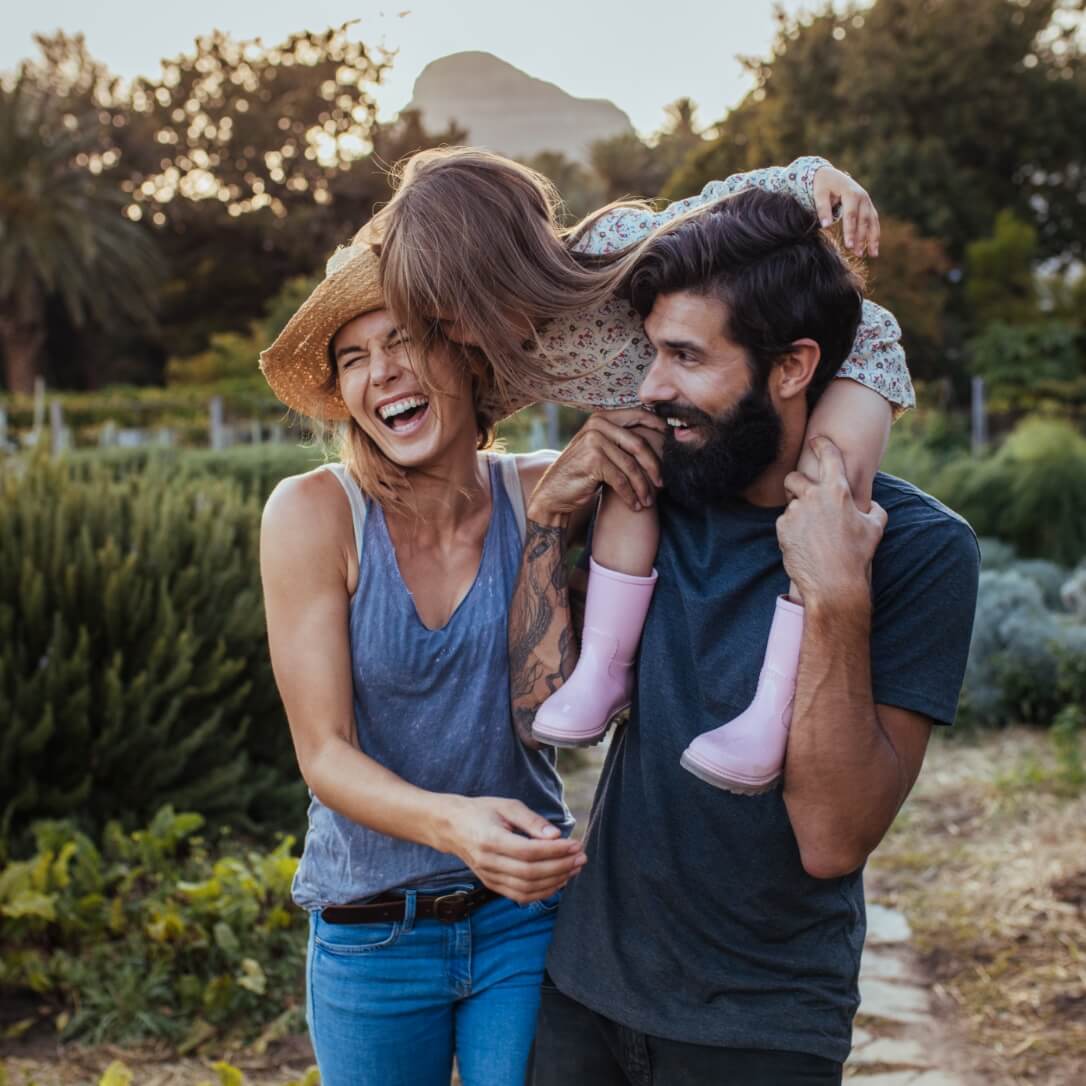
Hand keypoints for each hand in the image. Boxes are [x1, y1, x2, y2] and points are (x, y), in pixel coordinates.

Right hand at [439, 795, 585, 903]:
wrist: (452, 827)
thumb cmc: (482, 811)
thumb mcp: (507, 806)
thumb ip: (532, 821)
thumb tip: (556, 836)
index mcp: (490, 839)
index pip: (529, 852)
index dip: (556, 851)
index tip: (576, 844)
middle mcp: (488, 862)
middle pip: (530, 873)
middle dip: (561, 867)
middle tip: (581, 858)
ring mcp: (488, 877)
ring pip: (527, 889)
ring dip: (555, 881)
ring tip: (574, 869)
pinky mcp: (491, 885)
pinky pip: (520, 896)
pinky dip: (541, 893)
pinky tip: (558, 881)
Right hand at [527, 408, 665, 523]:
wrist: (554, 492)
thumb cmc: (582, 472)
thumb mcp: (601, 449)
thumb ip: (621, 440)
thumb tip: (661, 435)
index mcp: (602, 417)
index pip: (639, 415)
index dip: (659, 428)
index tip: (673, 443)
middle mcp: (597, 425)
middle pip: (639, 444)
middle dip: (654, 466)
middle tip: (662, 483)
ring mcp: (594, 441)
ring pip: (631, 466)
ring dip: (642, 487)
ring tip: (648, 501)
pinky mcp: (593, 461)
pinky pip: (621, 480)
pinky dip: (630, 496)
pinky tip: (635, 506)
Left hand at [778, 437, 886, 608]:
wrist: (833, 583)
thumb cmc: (857, 555)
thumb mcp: (874, 529)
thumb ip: (876, 511)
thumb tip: (873, 505)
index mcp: (837, 490)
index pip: (828, 456)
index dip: (822, 444)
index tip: (816, 440)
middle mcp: (813, 496)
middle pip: (794, 477)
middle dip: (797, 484)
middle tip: (804, 496)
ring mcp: (795, 511)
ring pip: (790, 503)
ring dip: (798, 512)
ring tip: (812, 532)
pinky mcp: (782, 527)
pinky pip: (785, 522)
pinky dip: (792, 529)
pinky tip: (804, 543)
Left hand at [813, 167, 879, 256]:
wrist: (830, 175)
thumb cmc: (823, 186)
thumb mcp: (819, 194)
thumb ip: (822, 209)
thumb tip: (826, 226)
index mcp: (850, 192)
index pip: (851, 214)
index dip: (850, 230)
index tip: (848, 246)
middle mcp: (862, 197)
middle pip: (863, 220)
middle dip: (861, 237)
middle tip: (856, 253)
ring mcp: (867, 202)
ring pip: (872, 222)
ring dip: (872, 238)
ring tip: (872, 255)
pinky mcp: (868, 207)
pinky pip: (874, 222)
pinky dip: (875, 235)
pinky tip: (874, 250)